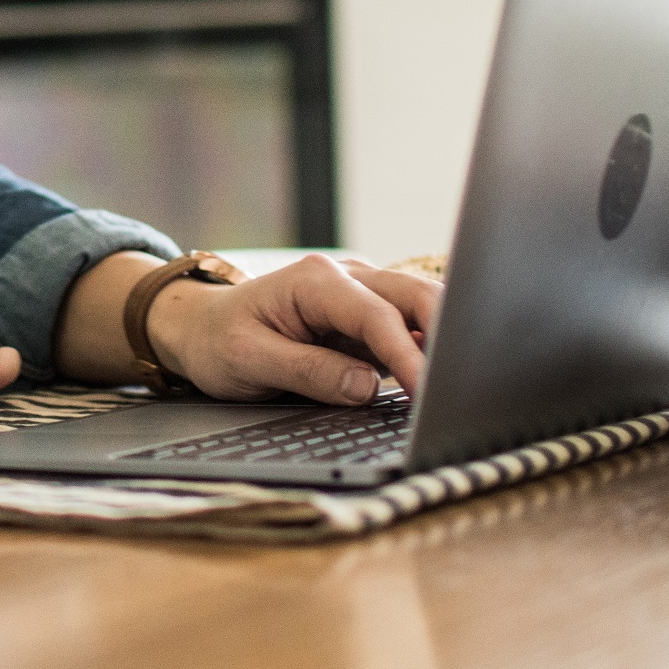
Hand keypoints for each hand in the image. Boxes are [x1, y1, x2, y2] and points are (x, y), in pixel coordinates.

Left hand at [146, 255, 436, 404]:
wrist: (201, 328)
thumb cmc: (219, 341)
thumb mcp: (250, 360)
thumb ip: (309, 371)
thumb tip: (365, 387)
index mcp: (316, 280)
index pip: (377, 315)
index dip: (408, 354)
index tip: (427, 390)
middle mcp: (346, 277)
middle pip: (414, 296)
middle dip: (447, 332)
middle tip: (467, 379)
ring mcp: (361, 295)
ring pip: (419, 307)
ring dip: (443, 338)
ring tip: (464, 380)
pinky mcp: (366, 318)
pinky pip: (407, 328)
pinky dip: (428, 349)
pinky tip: (442, 378)